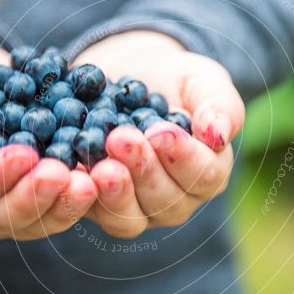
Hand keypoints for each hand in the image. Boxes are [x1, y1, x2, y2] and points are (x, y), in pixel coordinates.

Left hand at [73, 30, 244, 237]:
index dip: (183, 156)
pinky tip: (73, 172)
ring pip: (129, 217)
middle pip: (165, 201)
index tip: (161, 131)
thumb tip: (217, 134)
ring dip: (114, 192)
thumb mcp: (205, 81)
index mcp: (209, 173)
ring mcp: (137, 209)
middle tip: (121, 138)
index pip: (204, 176)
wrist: (131, 76)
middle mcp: (176, 200)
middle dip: (142, 170)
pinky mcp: (97, 207)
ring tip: (100, 164)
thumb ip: (220, 105)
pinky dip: (82, 194)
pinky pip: (91, 212)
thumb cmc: (177, 81)